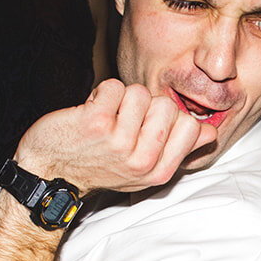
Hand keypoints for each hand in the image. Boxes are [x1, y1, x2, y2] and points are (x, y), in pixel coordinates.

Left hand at [14, 79, 217, 192]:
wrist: (50, 173)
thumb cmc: (97, 165)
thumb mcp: (143, 169)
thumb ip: (177, 150)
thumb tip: (210, 132)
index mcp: (158, 171)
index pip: (191, 126)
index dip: (170, 118)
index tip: (148, 128)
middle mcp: (141, 161)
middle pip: (166, 105)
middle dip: (144, 106)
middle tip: (122, 124)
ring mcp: (119, 142)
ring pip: (140, 92)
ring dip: (120, 99)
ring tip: (105, 119)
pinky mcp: (95, 123)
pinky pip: (113, 86)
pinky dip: (99, 93)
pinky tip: (90, 113)